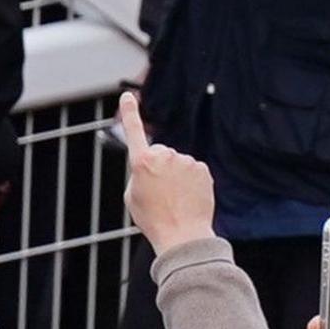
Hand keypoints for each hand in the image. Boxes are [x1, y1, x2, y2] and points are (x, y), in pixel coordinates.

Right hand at [113, 89, 217, 250]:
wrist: (182, 233)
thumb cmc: (153, 218)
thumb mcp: (132, 196)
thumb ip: (139, 174)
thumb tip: (154, 165)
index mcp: (141, 162)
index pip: (133, 131)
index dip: (129, 112)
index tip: (127, 95)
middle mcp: (164, 156)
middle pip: (159, 153)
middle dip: (158, 165)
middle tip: (159, 191)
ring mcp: (185, 161)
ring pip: (177, 162)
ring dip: (175, 175)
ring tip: (175, 198)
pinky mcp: (202, 168)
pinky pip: (192, 169)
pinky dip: (190, 180)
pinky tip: (188, 197)